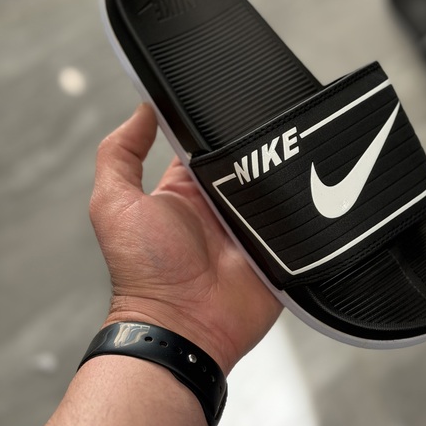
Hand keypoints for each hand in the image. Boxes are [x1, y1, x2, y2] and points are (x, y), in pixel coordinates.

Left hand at [90, 103, 281, 374]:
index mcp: (184, 189)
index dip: (212, 120)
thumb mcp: (114, 206)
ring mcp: (251, 223)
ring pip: (276, 180)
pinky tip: (311, 183)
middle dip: (254, 142)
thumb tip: (141, 110)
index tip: (226, 96)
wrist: (184, 329)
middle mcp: (219, 202)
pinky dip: (303, 201)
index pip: (203, 141)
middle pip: (245, 156)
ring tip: (289, 154)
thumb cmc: (144, 274)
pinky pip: (298, 214)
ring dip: (281, 169)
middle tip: (264, 128)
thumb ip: (119, 155)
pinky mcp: (278, 244)